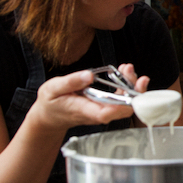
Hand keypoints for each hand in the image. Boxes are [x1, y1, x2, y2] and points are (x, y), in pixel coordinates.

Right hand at [28, 65, 146, 132]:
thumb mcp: (54, 89)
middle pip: (125, 107)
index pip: (109, 112)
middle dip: (133, 89)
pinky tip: (123, 72)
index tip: (132, 86)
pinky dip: (126, 85)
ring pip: (126, 103)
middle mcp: (99, 114)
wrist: (49, 115)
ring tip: (127, 67)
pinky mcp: (106, 106)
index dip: (125, 101)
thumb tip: (89, 75)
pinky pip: (122, 99)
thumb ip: (71, 82)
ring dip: (131, 84)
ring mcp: (104, 111)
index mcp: (86, 111)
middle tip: (129, 69)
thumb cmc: (50, 102)